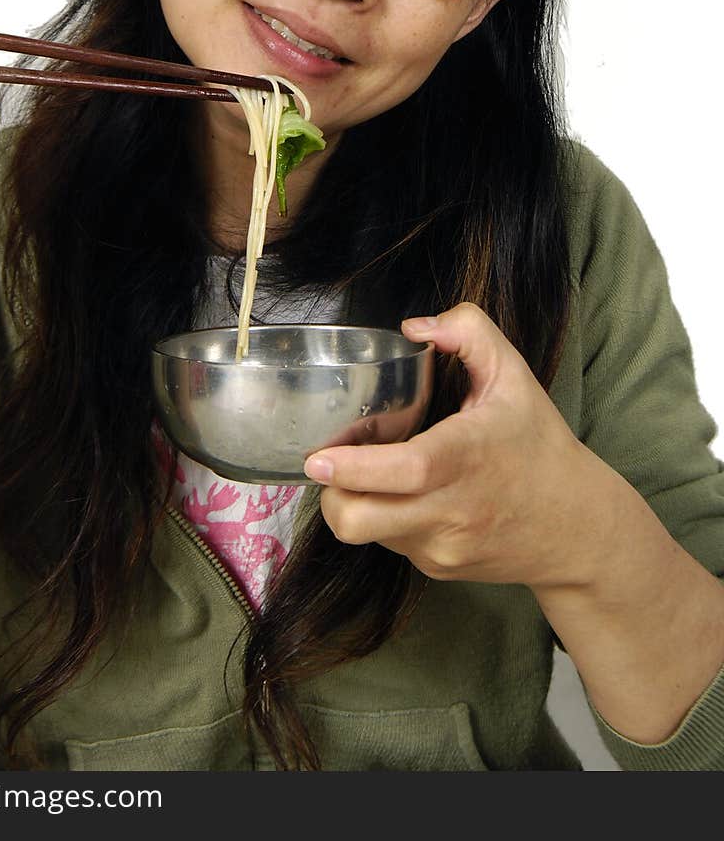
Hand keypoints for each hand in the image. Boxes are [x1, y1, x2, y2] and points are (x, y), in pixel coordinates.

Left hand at [304, 303, 606, 591]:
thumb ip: (468, 332)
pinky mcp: (438, 568)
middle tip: (330, 463)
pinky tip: (406, 495)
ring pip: (368, 534)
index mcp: (466, 457)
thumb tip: (414, 327)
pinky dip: (384, 518)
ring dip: (355, 503)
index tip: (318, 456)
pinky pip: (391, 544)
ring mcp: (442, 546)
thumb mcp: (514, 375)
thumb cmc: (539, 444)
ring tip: (370, 472)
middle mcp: (450, 510)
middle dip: (330, 493)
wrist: (577, 528)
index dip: (353, 467)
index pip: (404, 470)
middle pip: (360, 521)